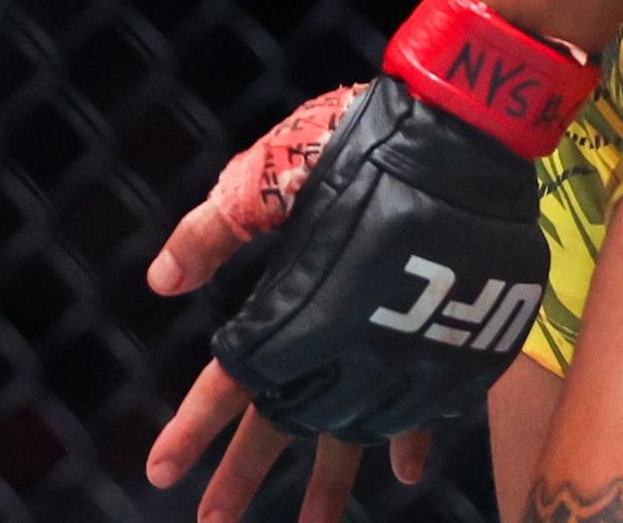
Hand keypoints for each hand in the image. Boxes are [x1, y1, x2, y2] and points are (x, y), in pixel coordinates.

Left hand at [142, 0, 585, 517]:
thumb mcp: (263, 175)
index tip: (158, 473)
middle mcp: (349, 350)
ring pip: (358, 441)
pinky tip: (405, 473)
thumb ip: (210, 233)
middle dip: (244, 479)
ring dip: (331, 487)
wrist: (464, 135)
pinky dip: (413, 441)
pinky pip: (428, 413)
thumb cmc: (353, 143)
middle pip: (287, 429)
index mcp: (296, 314)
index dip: (192, 432)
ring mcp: (406, 357)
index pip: (231, 386)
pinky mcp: (456, 350)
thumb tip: (161, 283)